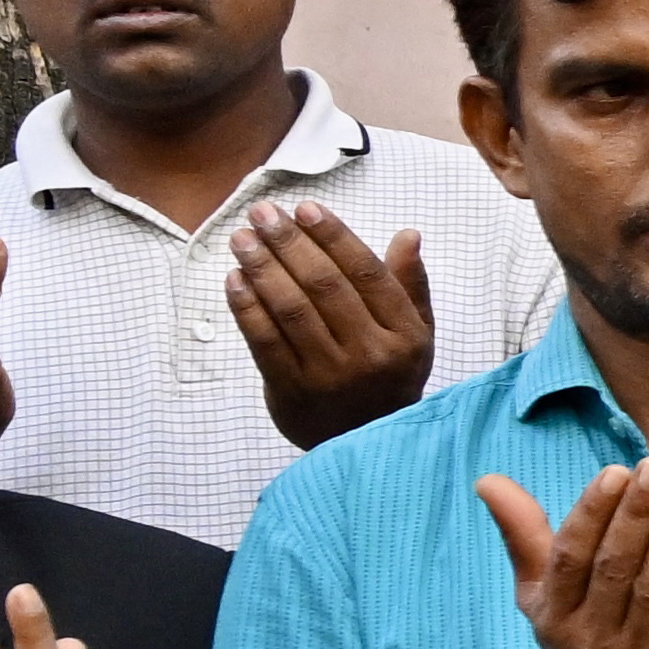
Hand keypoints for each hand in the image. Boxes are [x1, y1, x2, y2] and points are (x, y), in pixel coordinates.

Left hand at [229, 203, 445, 446]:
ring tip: (243, 239)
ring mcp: (330, 375)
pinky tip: (234, 278)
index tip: (305, 208)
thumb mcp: (414, 334)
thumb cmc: (388, 377)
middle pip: (325, 286)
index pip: (366, 273)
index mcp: (404, 335)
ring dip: (262, 268)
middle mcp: (370, 355)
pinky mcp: (292, 391)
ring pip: (291, 309)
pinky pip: (264, 340)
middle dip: (290, 243)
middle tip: (263, 213)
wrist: (364, 440)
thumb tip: (408, 235)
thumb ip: (408, 285)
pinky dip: (246, 306)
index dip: (334, 236)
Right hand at [485, 461, 648, 648]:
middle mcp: (591, 640)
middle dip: (638, 514)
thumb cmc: (584, 646)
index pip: (570, 556)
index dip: (592, 512)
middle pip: (615, 568)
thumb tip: (488, 480)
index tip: (616, 470)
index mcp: (554, 616)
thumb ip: (526, 539)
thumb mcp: (544, 601)